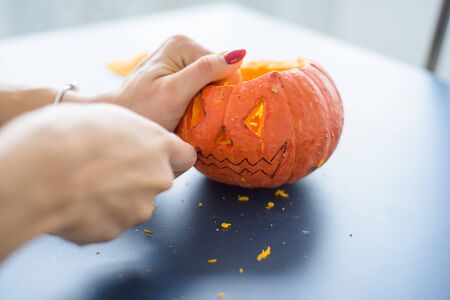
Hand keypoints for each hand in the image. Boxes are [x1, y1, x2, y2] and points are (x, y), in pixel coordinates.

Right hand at [0, 103, 195, 247]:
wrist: (41, 171)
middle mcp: (157, 179)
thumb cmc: (70, 135)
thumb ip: (134, 133)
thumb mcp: (110, 116)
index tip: (160, 157)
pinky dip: (99, 214)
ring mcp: (139, 208)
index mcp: (159, 146)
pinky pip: (111, 221)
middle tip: (108, 168)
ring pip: (135, 203)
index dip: (172, 158)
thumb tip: (132, 141)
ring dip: (118, 197)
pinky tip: (77, 199)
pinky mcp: (116, 230)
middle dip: (140, 177)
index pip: (186, 157)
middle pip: (157, 180)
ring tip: (86, 183)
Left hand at [110, 35, 245, 130]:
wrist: (122, 119)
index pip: (224, 65)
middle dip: (213, 95)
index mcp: (183, 45)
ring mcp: (181, 61)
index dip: (221, 90)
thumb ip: (204, 72)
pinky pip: (203, 88)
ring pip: (213, 83)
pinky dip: (200, 102)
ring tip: (188, 114)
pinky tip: (187, 111)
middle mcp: (183, 47)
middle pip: (219, 73)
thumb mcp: (175, 92)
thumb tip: (239, 54)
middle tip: (195, 113)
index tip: (206, 108)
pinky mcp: (179, 75)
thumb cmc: (143, 110)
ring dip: (207, 101)